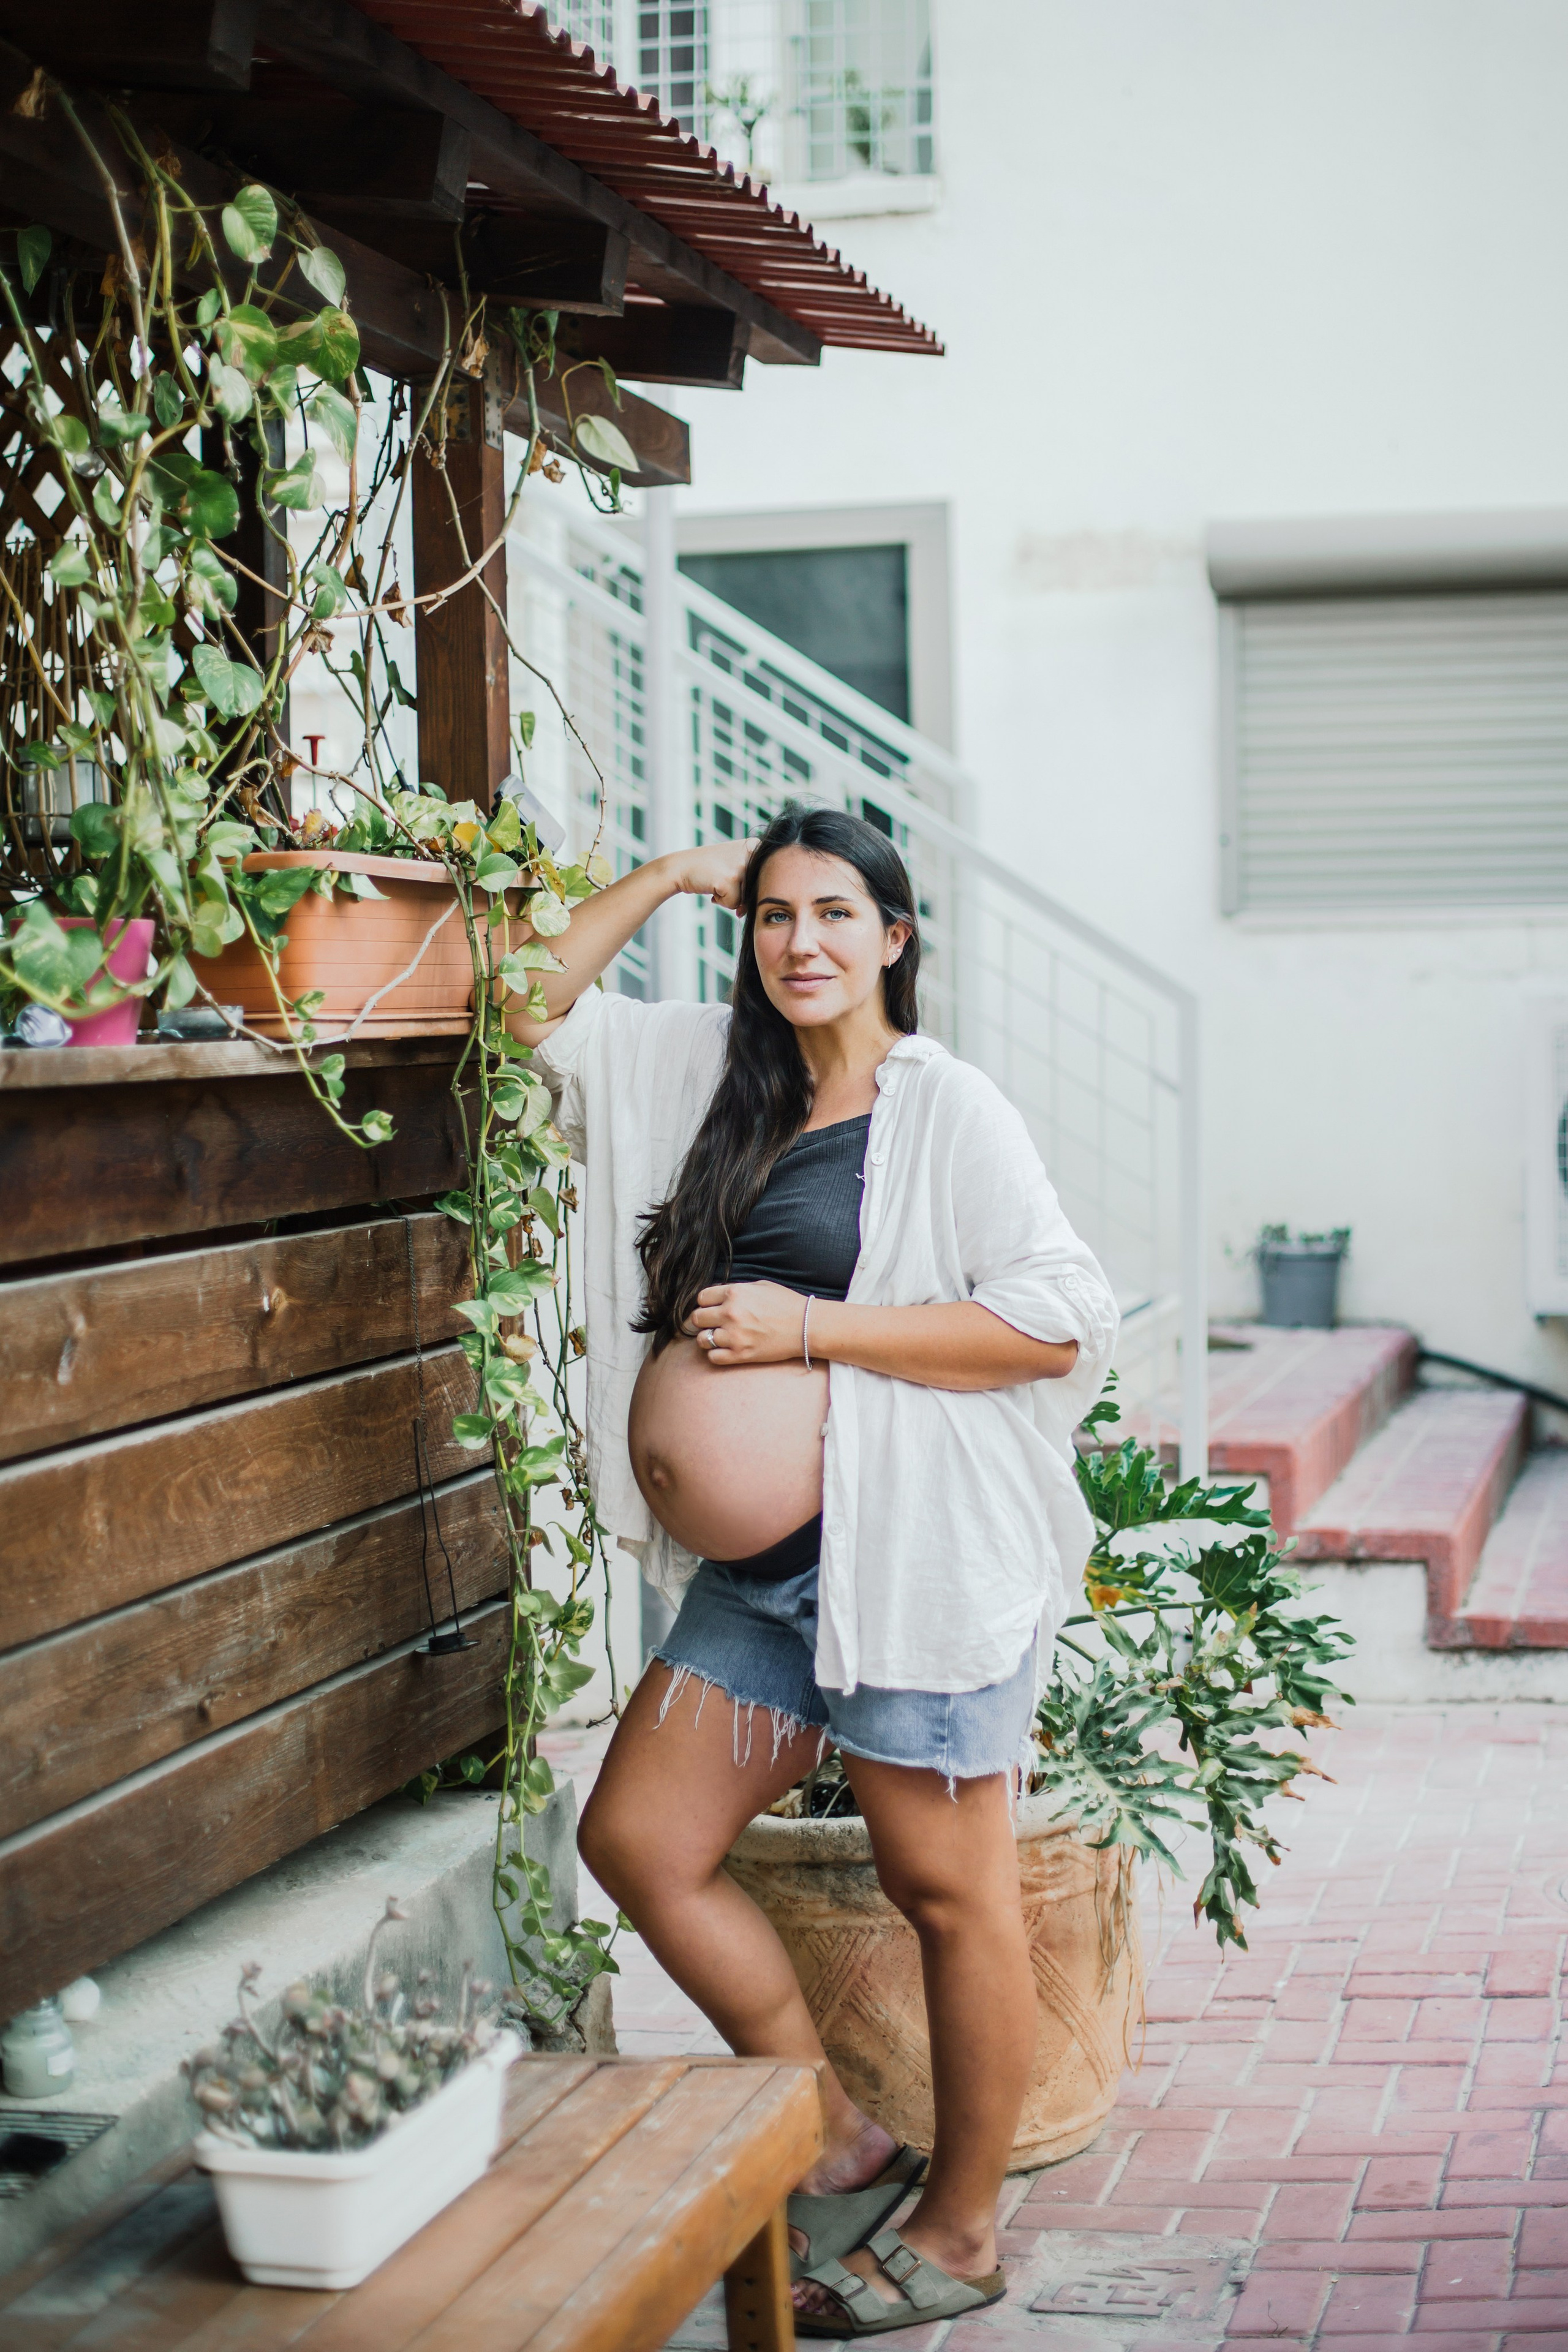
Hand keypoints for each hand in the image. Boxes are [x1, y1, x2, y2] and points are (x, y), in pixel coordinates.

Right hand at [664, 838, 750, 907]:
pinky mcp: (730, 880)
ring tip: (716, 880)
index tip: (730, 874)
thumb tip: (746, 911)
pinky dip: (721, 901)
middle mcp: (751, 853)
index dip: (745, 884)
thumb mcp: (735, 866)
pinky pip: (733, 904)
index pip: (763, 880)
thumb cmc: (708, 870)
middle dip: (737, 892)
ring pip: (745, 898)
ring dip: (729, 896)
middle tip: (721, 877)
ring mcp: (740, 866)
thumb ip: (751, 884)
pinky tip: (711, 885)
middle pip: (755, 890)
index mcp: (756, 846)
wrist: (681, 867)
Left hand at [687, 1281, 810, 1365]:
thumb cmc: (786, 1304)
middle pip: (697, 1318)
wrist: (806, 1326)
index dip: (706, 1303)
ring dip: (708, 1338)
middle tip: (713, 1323)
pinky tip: (726, 1349)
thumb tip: (718, 1296)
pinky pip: (713, 1357)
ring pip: (702, 1339)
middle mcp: (731, 1313)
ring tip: (720, 1336)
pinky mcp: (741, 1354)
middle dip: (703, 1320)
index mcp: (735, 1293)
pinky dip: (716, 1354)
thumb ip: (736, 1290)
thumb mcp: (760, 1286)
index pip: (701, 1298)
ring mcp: (735, 1336)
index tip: (713, 1307)